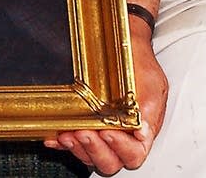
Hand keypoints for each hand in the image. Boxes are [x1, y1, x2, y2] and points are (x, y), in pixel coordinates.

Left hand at [44, 22, 167, 173]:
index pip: (134, 154)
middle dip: (95, 150)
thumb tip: (143, 132)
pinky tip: (54, 137)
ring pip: (88, 154)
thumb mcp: (152, 84)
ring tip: (67, 134)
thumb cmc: (138, 64)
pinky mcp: (82, 123)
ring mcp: (99, 130)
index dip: (121, 148)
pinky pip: (70, 140)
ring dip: (77, 148)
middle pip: (109, 161)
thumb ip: (149, 110)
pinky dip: (60, 142)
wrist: (123, 44)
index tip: (108, 132)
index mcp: (140, 130)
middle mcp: (120, 135)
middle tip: (84, 133)